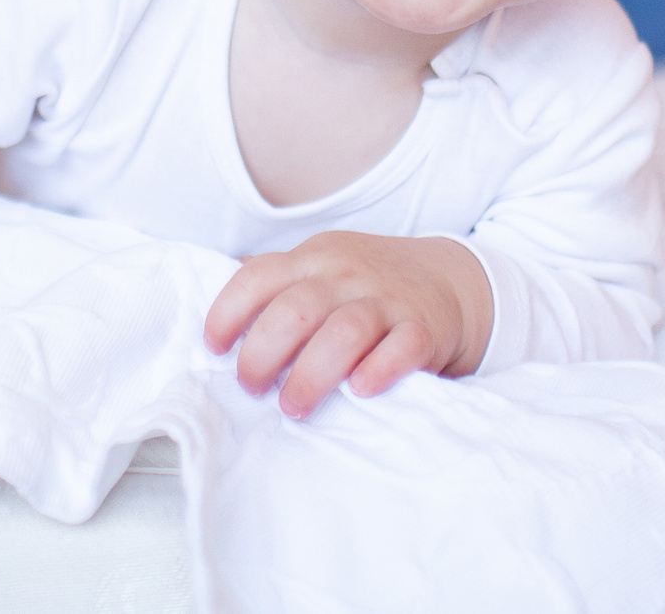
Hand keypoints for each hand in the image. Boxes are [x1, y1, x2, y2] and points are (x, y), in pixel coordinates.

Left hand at [203, 232, 491, 419]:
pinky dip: (378, 370)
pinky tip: (359, 390)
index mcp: (314, 258)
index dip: (228, 313)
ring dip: (311, 375)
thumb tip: (223, 316)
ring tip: (294, 406)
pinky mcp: (424, 329)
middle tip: (253, 388)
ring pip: (344, 332)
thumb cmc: (367, 283)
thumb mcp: (321, 267)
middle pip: (295, 311)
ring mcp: (388, 300)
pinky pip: (402, 348)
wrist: (448, 278)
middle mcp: (347, 274)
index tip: (216, 348)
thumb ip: (278, 284)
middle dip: (263, 356)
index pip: (259, 276)